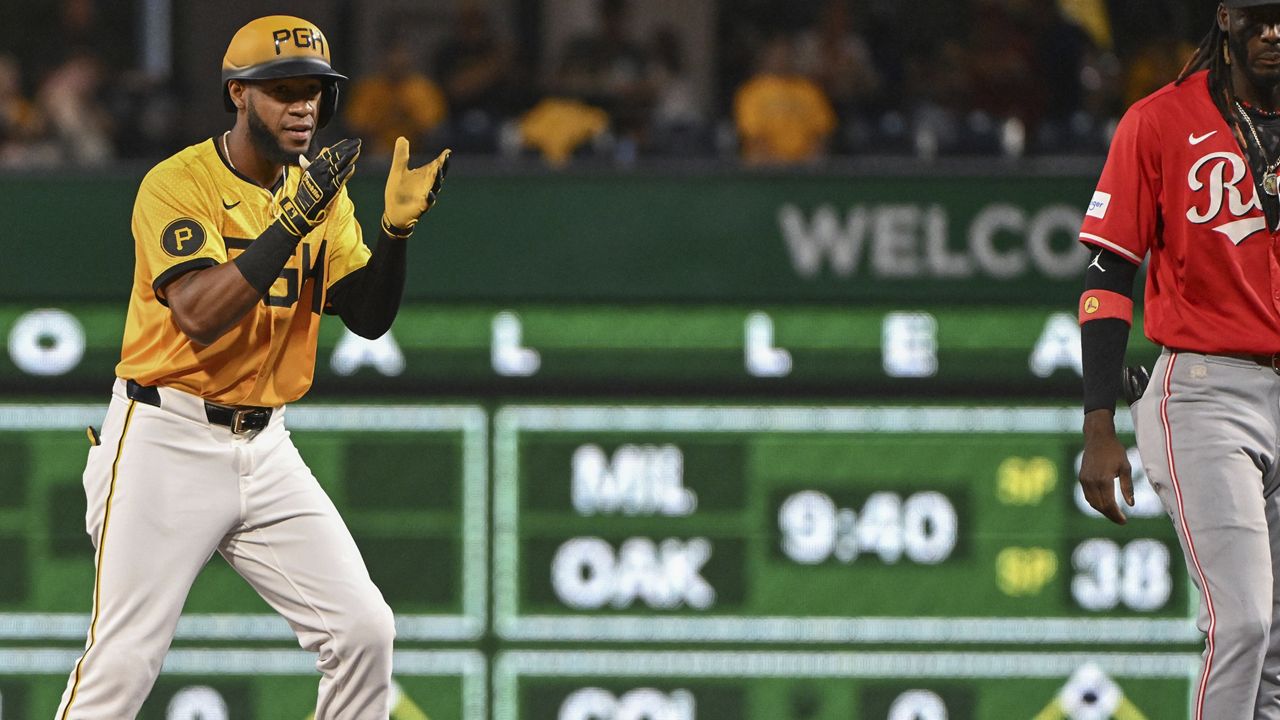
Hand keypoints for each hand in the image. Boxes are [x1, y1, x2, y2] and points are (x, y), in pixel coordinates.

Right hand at [279, 138, 361, 237]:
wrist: (302, 210)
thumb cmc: (304, 194)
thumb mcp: (304, 178)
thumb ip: (306, 166)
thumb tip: (301, 157)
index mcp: (314, 167)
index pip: (329, 153)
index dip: (340, 147)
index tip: (349, 141)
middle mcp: (320, 172)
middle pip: (336, 157)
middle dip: (347, 149)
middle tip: (358, 142)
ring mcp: (325, 180)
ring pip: (338, 166)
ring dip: (349, 158)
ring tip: (357, 150)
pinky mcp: (330, 190)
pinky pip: (339, 180)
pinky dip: (345, 173)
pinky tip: (352, 167)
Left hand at [383, 136, 449, 235]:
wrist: (393, 211)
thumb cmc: (397, 191)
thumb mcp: (398, 170)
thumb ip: (401, 155)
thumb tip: (402, 137)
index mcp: (424, 175)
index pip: (436, 166)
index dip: (442, 159)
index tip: (447, 152)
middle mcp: (428, 185)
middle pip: (439, 174)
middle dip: (443, 167)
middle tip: (446, 157)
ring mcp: (426, 195)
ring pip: (436, 187)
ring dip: (438, 179)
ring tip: (439, 170)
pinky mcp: (422, 206)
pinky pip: (428, 201)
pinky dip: (430, 197)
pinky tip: (431, 193)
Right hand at [1079, 410, 1134, 524]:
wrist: (1098, 438)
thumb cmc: (1115, 451)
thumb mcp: (1126, 468)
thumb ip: (1127, 487)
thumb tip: (1131, 505)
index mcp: (1104, 480)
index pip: (1109, 504)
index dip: (1117, 515)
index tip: (1124, 521)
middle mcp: (1092, 482)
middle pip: (1100, 506)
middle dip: (1110, 515)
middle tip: (1121, 520)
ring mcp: (1084, 480)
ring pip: (1092, 502)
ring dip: (1102, 510)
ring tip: (1113, 514)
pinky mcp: (1081, 478)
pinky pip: (1088, 495)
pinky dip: (1095, 502)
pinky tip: (1104, 504)